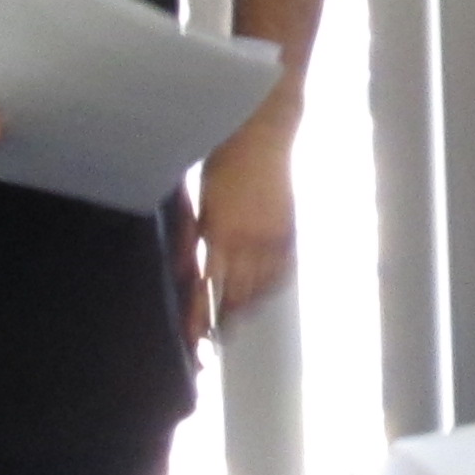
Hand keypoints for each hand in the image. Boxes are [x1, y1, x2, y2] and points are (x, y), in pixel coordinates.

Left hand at [192, 123, 298, 327]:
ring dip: (246, 307)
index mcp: (222, 232)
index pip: (210, 289)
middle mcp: (251, 240)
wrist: (262, 133)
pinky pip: (282, 272)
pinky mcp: (290, 231)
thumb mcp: (196, 198)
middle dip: (223, 321)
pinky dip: (269, 287)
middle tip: (212, 339)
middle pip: (238, 297)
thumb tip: (184, 275)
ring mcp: (275, 237)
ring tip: (232, 320)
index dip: (202, 318)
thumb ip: (190, 239)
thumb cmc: (221, 160)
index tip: (196, 341)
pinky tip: (259, 293)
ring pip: (262, 289)